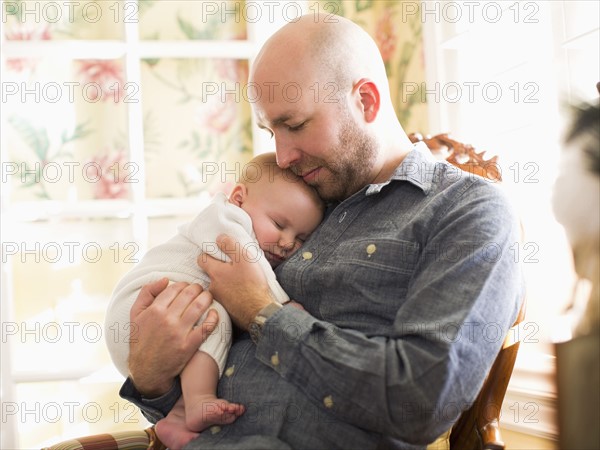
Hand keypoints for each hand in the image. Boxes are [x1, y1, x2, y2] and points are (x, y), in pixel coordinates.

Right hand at [128, 278, 217, 396]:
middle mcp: (167, 319)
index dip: (185, 284)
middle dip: (198, 288)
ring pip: (199, 306)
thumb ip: (147, 292)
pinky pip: (206, 327)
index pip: (175, 288)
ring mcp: (179, 332)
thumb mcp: (135, 314)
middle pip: (189, 294)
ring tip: (208, 297)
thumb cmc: (141, 340)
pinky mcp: (189, 345)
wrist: (146, 370)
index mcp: (154, 310)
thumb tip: (165, 279)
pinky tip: (214, 313)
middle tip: (201, 289)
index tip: (188, 287)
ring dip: (207, 297)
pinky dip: (213, 317)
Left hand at [198, 234, 272, 328]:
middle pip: (210, 274)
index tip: (218, 254)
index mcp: (215, 272)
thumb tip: (219, 238)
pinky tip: (240, 294)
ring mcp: (218, 300)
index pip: (201, 259)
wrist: (259, 312)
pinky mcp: (226, 310)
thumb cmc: (252, 283)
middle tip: (230, 268)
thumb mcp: (244, 258)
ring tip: (238, 282)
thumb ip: (230, 245)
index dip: (208, 254)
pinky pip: (225, 298)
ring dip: (224, 284)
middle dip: (217, 270)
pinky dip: (230, 295)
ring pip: (217, 287)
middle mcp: (212, 286)